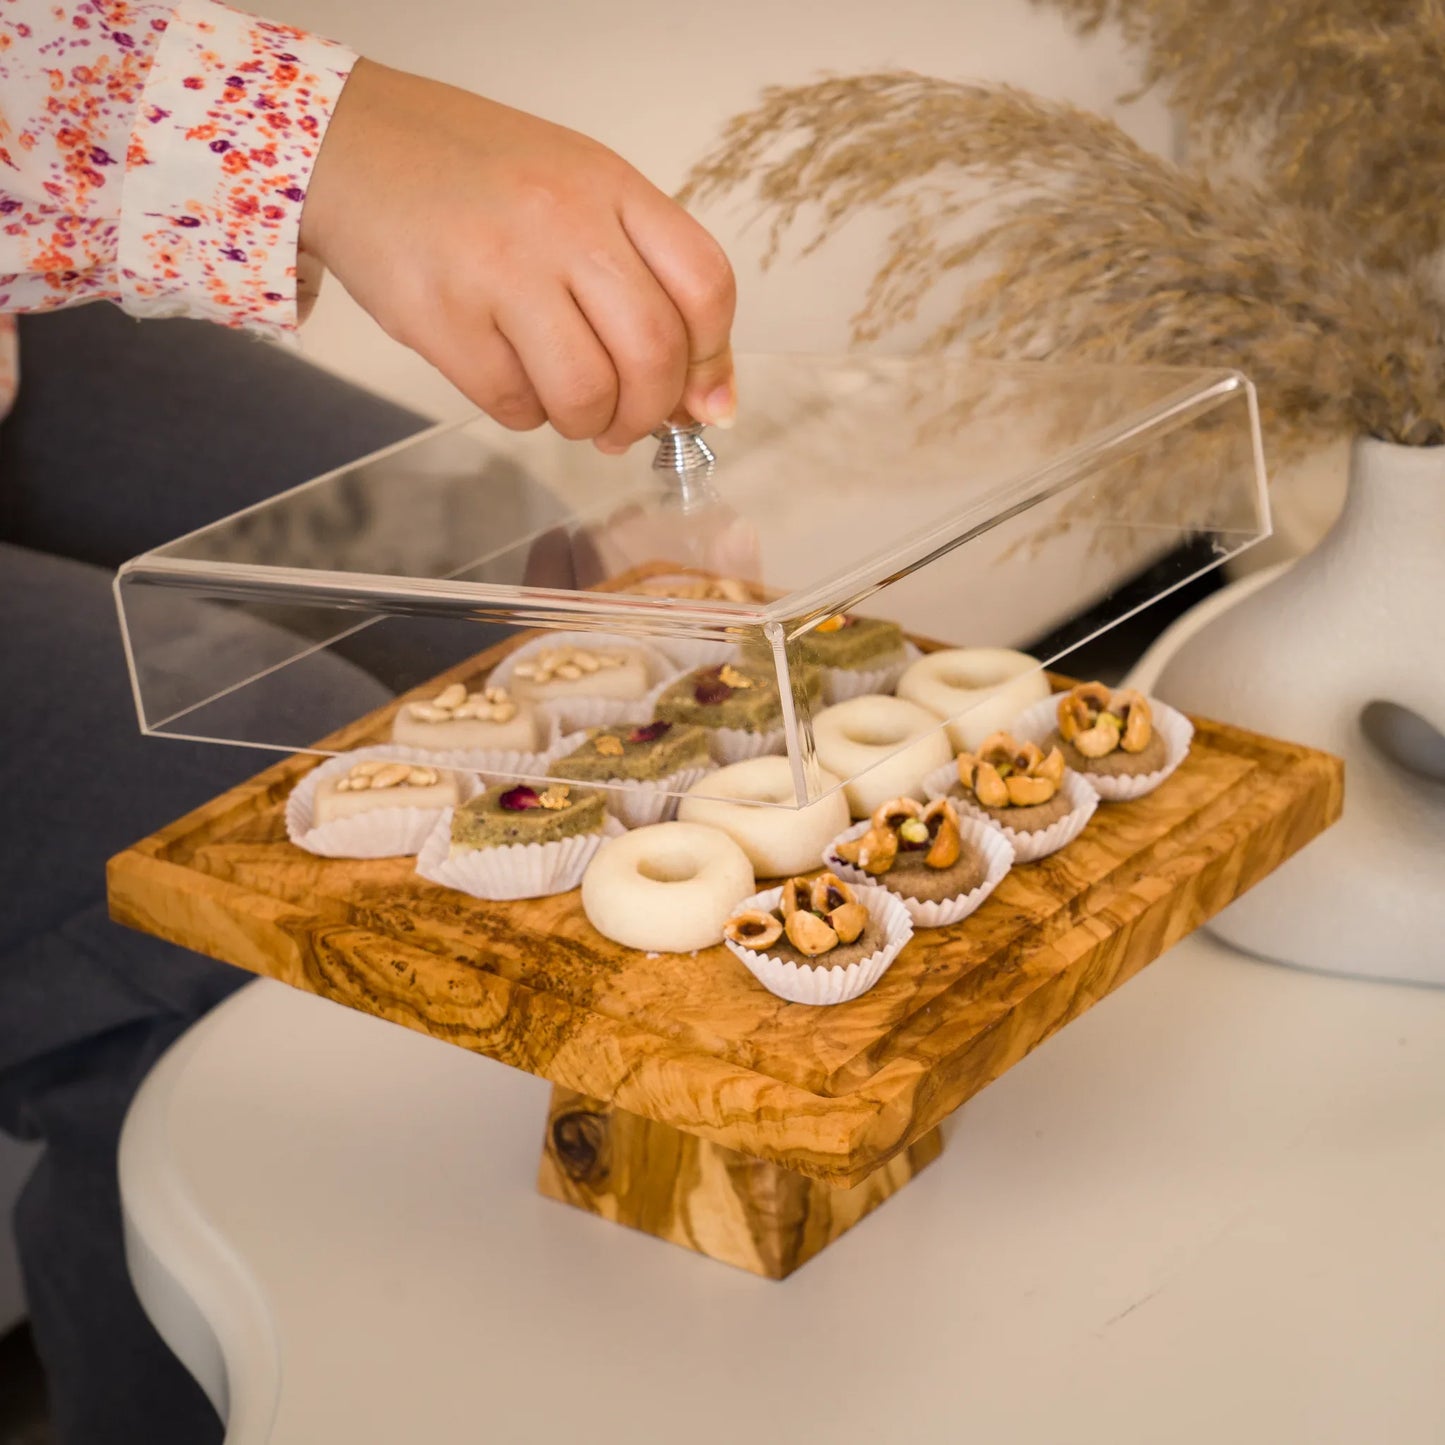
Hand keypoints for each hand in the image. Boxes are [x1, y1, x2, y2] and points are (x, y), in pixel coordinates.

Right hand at [301, 60, 736, 450]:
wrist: (350, 146)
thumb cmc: (474, 180)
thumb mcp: (576, 194)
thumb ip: (645, 277)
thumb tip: (706, 399)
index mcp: (608, 186)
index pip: (704, 285)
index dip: (713, 361)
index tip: (701, 400)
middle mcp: (562, 221)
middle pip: (653, 351)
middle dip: (650, 411)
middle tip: (628, 425)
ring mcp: (499, 269)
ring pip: (587, 392)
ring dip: (588, 423)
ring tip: (572, 410)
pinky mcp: (442, 318)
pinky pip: (514, 404)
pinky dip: (526, 414)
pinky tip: (514, 383)